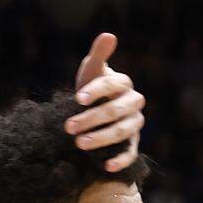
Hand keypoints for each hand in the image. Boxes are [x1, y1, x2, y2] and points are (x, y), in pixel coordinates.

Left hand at [66, 32, 145, 171]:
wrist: (95, 112)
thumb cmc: (91, 89)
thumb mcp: (91, 71)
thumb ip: (98, 56)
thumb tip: (108, 35)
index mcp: (123, 84)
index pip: (112, 85)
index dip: (96, 91)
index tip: (77, 99)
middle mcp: (133, 103)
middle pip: (115, 111)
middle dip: (91, 119)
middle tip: (68, 127)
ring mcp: (134, 124)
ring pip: (122, 132)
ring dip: (101, 138)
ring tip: (79, 144)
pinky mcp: (132, 143)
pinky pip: (131, 153)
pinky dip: (121, 160)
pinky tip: (107, 166)